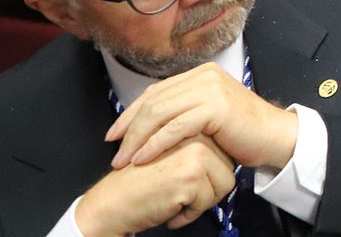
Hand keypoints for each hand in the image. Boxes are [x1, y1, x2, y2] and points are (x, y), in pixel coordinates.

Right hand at [76, 135, 236, 236]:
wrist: (110, 202)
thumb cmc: (138, 182)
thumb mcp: (170, 154)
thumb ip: (197, 147)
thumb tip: (230, 155)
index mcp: (191, 127)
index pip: (225, 153)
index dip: (208, 175)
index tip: (186, 183)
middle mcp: (195, 135)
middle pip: (228, 168)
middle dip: (207, 189)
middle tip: (179, 194)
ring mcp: (194, 153)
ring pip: (223, 184)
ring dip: (200, 202)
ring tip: (174, 200)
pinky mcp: (190, 175)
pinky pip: (208, 201)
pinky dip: (189, 214)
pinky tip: (169, 210)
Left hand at [107, 62, 298, 170]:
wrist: (274, 136)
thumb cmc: (242, 131)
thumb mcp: (209, 113)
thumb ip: (185, 109)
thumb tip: (150, 119)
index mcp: (201, 73)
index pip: (155, 91)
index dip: (130, 113)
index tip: (113, 135)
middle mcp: (205, 75)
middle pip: (153, 101)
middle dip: (128, 129)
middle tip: (114, 153)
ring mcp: (211, 89)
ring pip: (160, 113)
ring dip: (137, 139)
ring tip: (124, 161)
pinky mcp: (216, 107)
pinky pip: (176, 127)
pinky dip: (155, 144)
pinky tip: (144, 158)